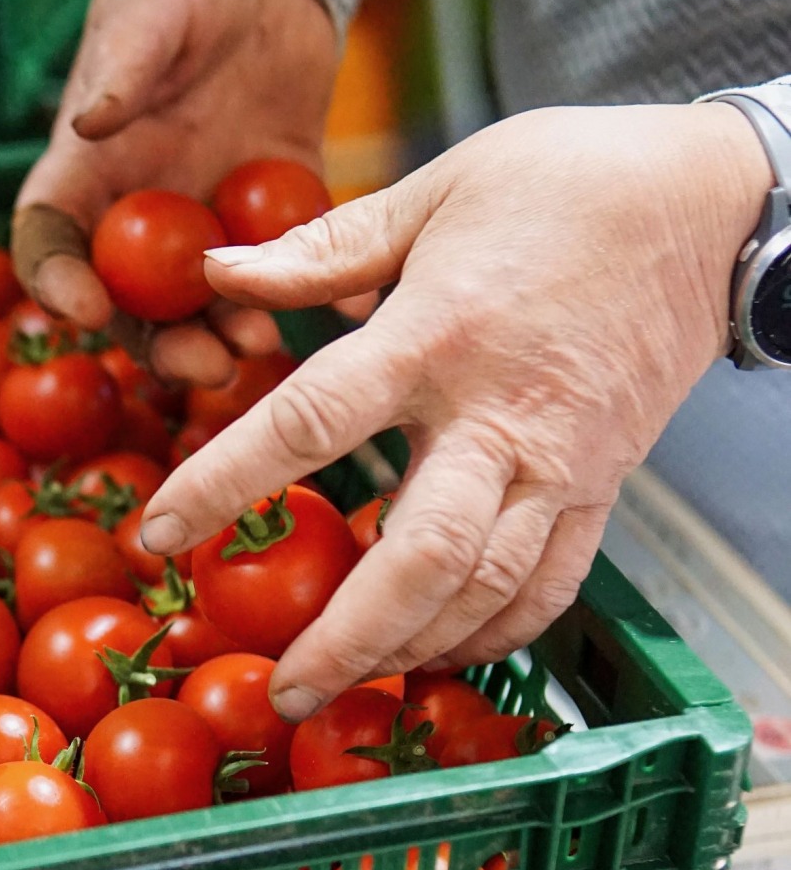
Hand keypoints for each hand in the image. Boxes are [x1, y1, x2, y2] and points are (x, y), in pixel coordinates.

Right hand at [13, 0, 337, 384]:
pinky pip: (298, 262)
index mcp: (92, 171)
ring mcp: (213, 219)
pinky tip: (349, 307)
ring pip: (214, 302)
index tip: (85, 310)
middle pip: (137, 304)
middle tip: (202, 363)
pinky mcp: (279, 209)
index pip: (53, 241)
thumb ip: (122, 68)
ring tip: (261, 341)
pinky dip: (324, 291)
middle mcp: (147, 212)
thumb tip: (90, 121)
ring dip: (233, 331)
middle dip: (164, 343)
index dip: (57, 283)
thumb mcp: (150, 14)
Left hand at [139, 102, 771, 719]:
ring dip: (411, 650)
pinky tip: (440, 653)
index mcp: (437, 333)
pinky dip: (494, 633)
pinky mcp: (606, 488)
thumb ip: (322, 247)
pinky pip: (553, 585)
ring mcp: (563, 462)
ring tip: (343, 685)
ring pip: (488, 588)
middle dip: (343, 635)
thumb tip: (220, 272)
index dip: (225, 483)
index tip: (160, 535)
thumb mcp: (435, 190)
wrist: (710, 204)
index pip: (311, 423)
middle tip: (279, 686)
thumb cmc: (565, 183)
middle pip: (419, 552)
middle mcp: (501, 415)